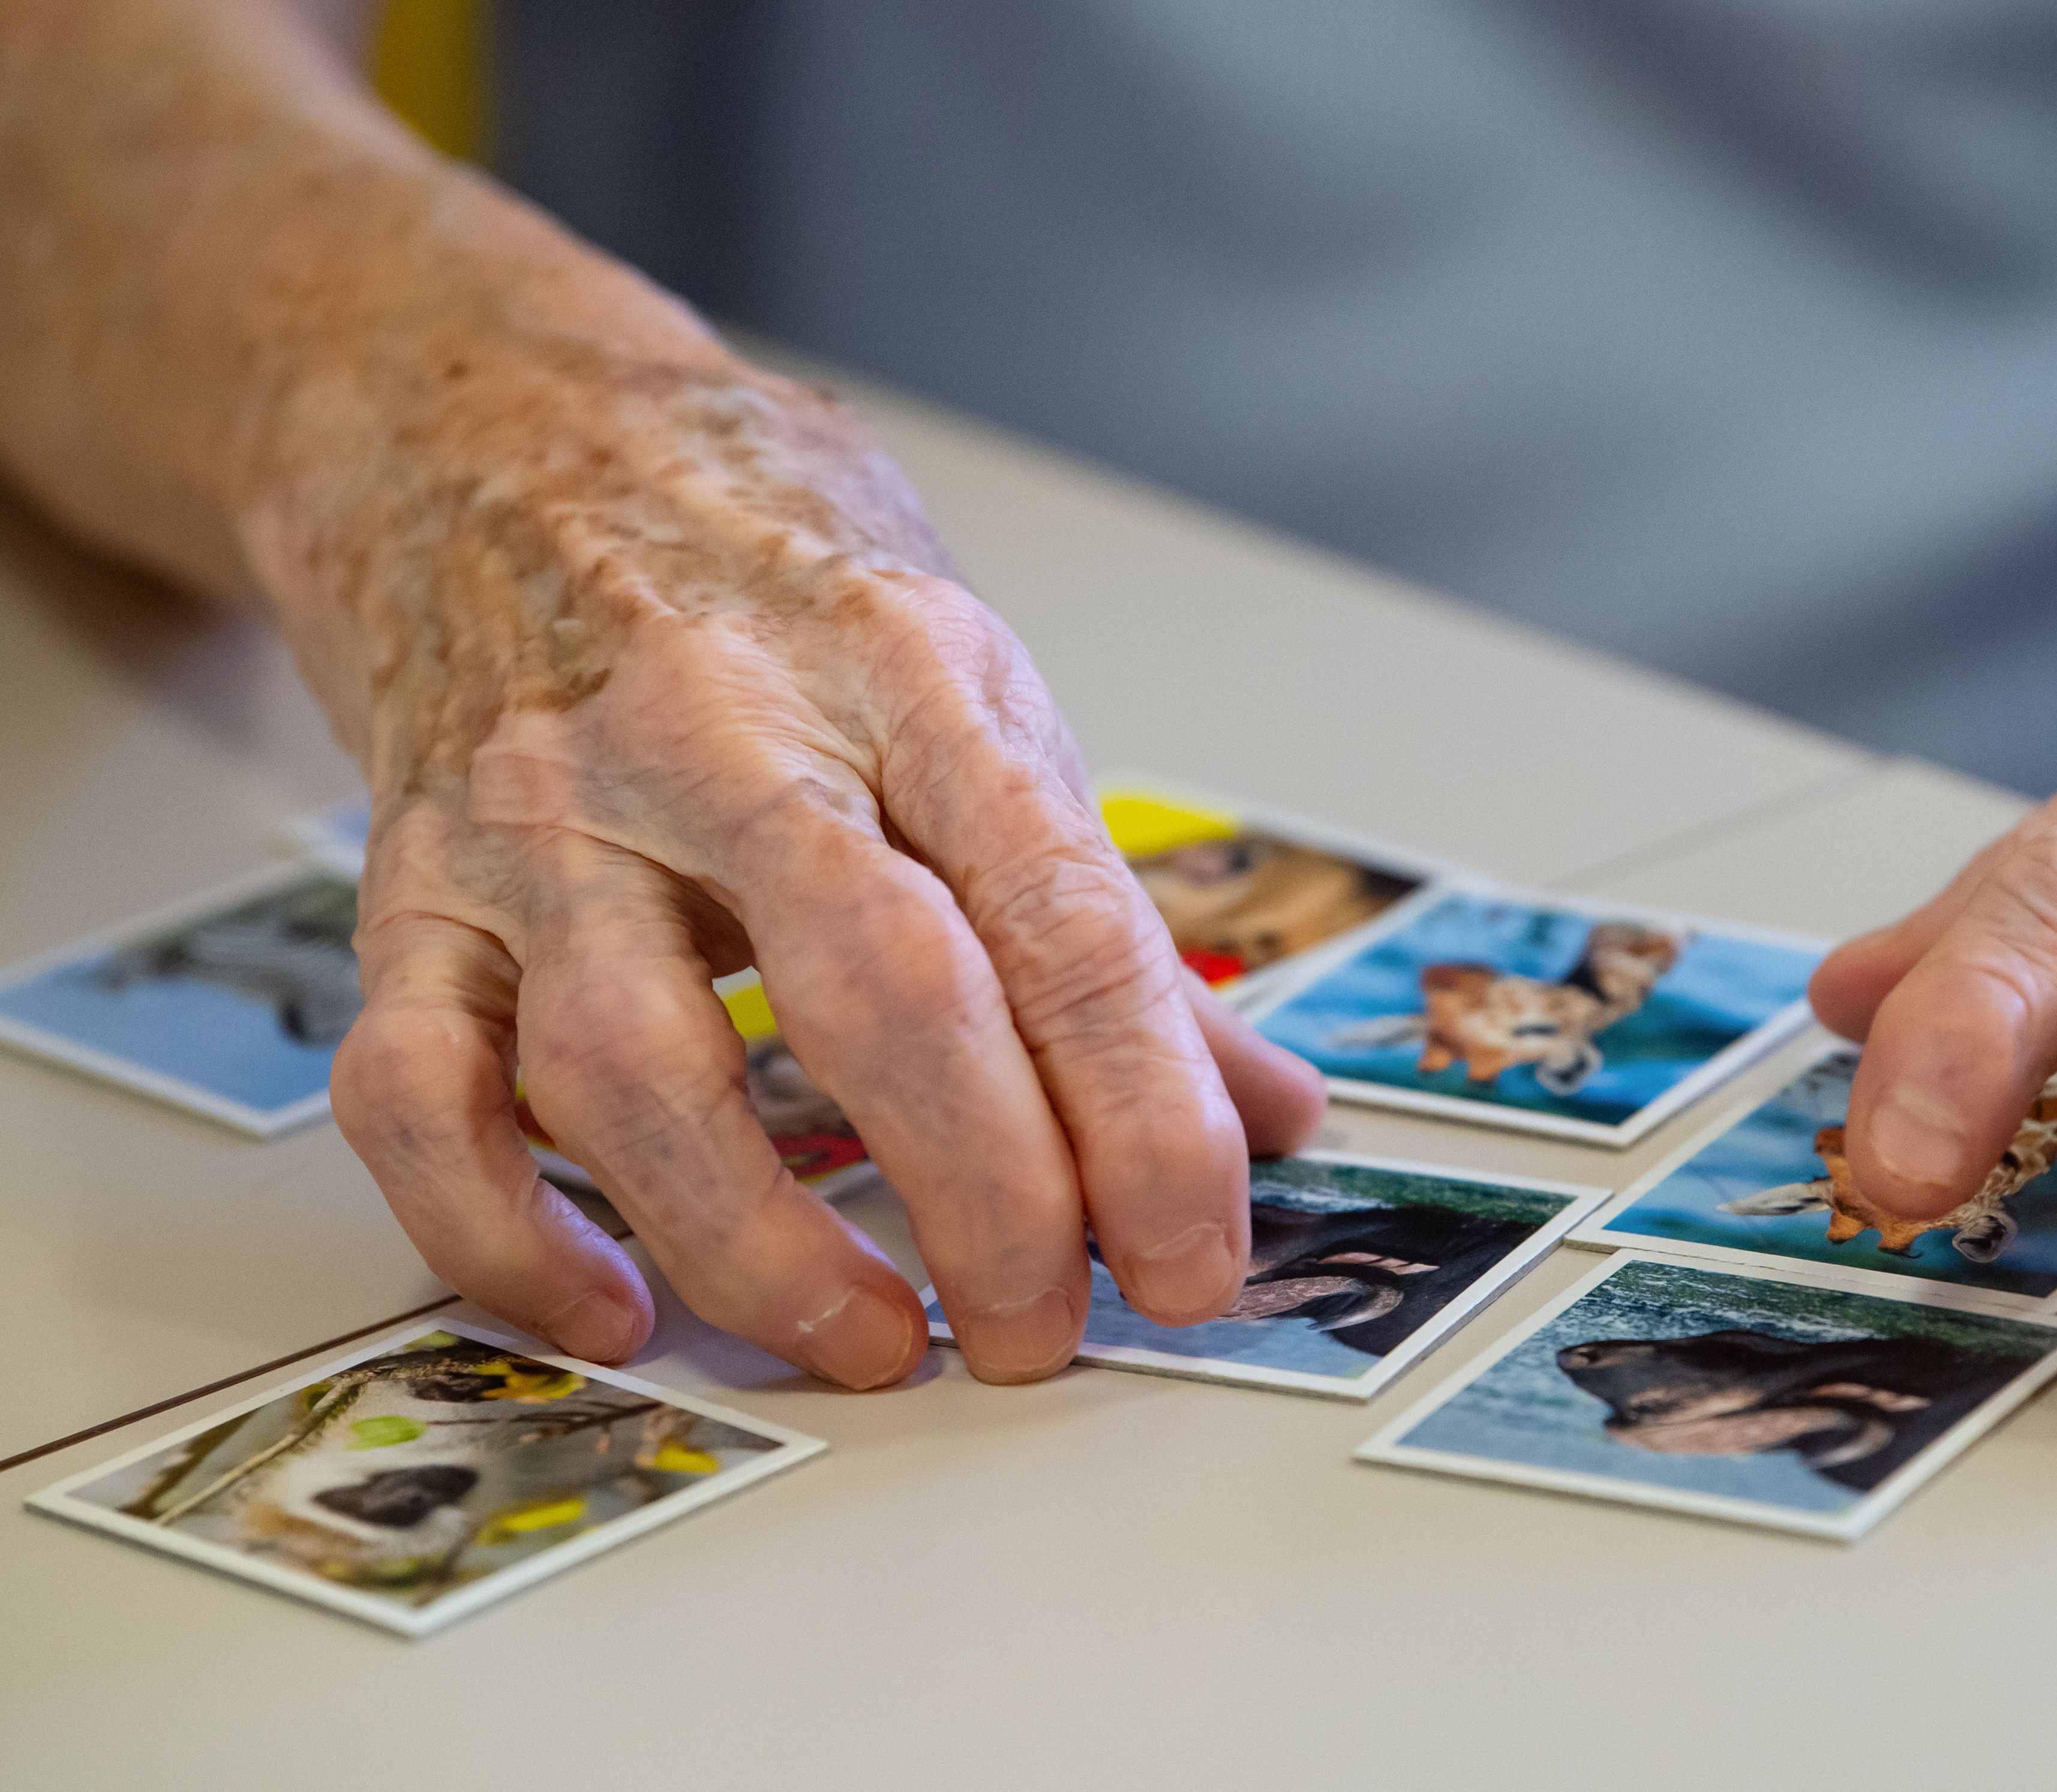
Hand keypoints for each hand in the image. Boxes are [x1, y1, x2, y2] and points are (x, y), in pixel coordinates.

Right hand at [269, 324, 1323, 1386]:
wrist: (488, 428)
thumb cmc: (761, 567)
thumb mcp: (969, 688)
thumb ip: (1102, 913)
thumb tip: (1264, 1109)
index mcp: (907, 675)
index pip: (1062, 921)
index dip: (1147, 1117)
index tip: (1193, 1259)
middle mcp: (719, 737)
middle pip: (878, 994)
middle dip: (988, 1195)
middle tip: (1043, 1330)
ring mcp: (544, 817)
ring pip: (633, 1069)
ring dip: (762, 1245)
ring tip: (875, 1342)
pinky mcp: (408, 889)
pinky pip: (418, 1094)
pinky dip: (504, 1233)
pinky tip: (616, 1308)